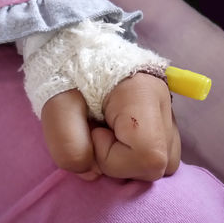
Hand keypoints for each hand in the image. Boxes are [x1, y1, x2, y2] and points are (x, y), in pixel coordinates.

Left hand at [41, 73, 180, 180]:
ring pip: (161, 164)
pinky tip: (115, 135)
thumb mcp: (55, 108)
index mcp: (144, 94)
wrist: (72, 50)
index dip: (112, 157)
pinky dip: (132, 155)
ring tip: (105, 132)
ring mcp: (168, 114)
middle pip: (158, 165)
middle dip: (119, 162)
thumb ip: (68, 148)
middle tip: (95, 132)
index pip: (148, 156)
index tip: (92, 130)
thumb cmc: (65, 74)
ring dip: (127, 160)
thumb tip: (93, 172)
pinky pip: (157, 156)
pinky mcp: (163, 122)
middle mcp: (165, 105)